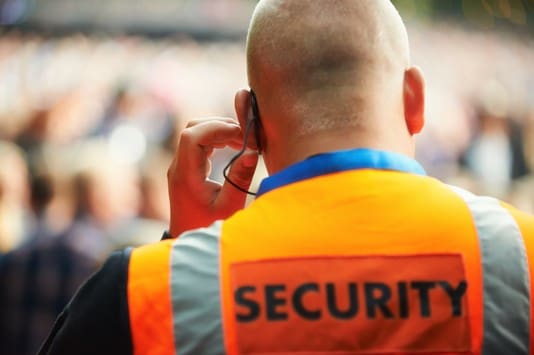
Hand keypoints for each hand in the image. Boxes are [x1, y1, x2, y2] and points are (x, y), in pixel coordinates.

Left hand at [167, 92, 258, 236]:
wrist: (189, 243)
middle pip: (193, 128)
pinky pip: (199, 143)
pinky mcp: (187, 168)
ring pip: (195, 132)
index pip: (193, 135)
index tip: (242, 136)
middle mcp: (179, 166)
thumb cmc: (209, 228)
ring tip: (243, 141)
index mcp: (185, 174)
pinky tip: (234, 147)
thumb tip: (252, 153)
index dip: (217, 128)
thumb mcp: (229, 207)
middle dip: (220, 126)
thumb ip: (239, 179)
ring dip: (219, 131)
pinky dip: (217, 139)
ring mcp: (181, 166)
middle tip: (246, 137)